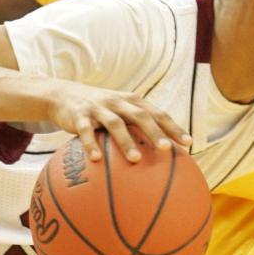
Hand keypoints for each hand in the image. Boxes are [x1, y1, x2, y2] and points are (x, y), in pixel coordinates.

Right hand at [47, 81, 190, 161]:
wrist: (65, 94)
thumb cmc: (102, 109)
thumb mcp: (121, 112)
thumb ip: (139, 126)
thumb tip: (165, 152)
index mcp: (133, 102)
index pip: (158, 113)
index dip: (173, 127)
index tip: (188, 143)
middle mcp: (119, 102)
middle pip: (140, 116)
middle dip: (155, 132)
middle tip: (167, 149)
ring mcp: (99, 108)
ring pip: (115, 124)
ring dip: (126, 142)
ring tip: (136, 159)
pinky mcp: (79, 116)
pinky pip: (86, 131)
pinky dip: (91, 144)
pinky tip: (96, 160)